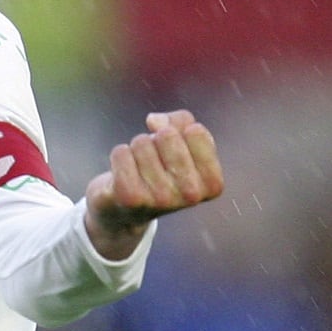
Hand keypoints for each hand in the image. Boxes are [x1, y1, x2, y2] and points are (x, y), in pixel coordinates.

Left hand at [84, 109, 223, 259]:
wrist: (127, 210)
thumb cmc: (160, 169)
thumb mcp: (181, 143)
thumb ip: (179, 121)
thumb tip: (154, 120)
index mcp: (212, 183)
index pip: (195, 130)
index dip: (179, 132)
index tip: (174, 152)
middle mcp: (191, 195)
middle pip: (167, 135)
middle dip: (155, 139)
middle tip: (153, 161)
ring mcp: (161, 198)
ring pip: (141, 142)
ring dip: (136, 149)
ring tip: (138, 170)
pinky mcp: (131, 197)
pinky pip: (121, 152)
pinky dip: (119, 155)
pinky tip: (123, 174)